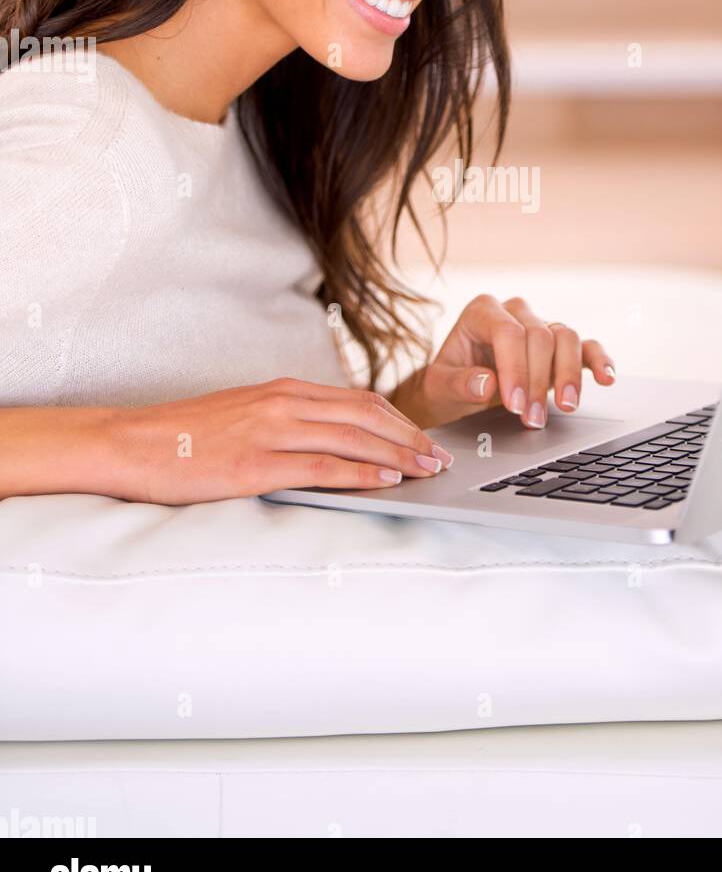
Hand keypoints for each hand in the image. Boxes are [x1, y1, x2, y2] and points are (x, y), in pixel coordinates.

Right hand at [100, 378, 454, 504]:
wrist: (131, 443)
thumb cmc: (185, 436)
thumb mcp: (245, 416)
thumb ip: (286, 423)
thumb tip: (328, 442)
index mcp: (283, 391)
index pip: (358, 400)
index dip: (398, 419)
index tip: (425, 438)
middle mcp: (283, 403)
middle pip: (365, 415)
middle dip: (410, 436)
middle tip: (440, 457)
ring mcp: (270, 432)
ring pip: (352, 437)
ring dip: (397, 454)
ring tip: (426, 470)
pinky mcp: (256, 464)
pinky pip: (320, 465)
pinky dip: (360, 472)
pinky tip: (385, 480)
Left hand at [392, 295, 615, 429]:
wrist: (459, 391)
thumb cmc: (449, 384)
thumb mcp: (440, 387)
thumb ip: (459, 383)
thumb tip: (486, 384)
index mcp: (482, 312)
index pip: (508, 331)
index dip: (515, 368)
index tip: (514, 404)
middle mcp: (514, 312)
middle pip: (539, 336)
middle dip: (538, 380)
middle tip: (533, 418)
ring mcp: (540, 326)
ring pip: (566, 337)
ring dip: (568, 375)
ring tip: (565, 407)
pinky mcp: (560, 346)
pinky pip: (586, 346)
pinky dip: (598, 360)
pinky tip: (606, 378)